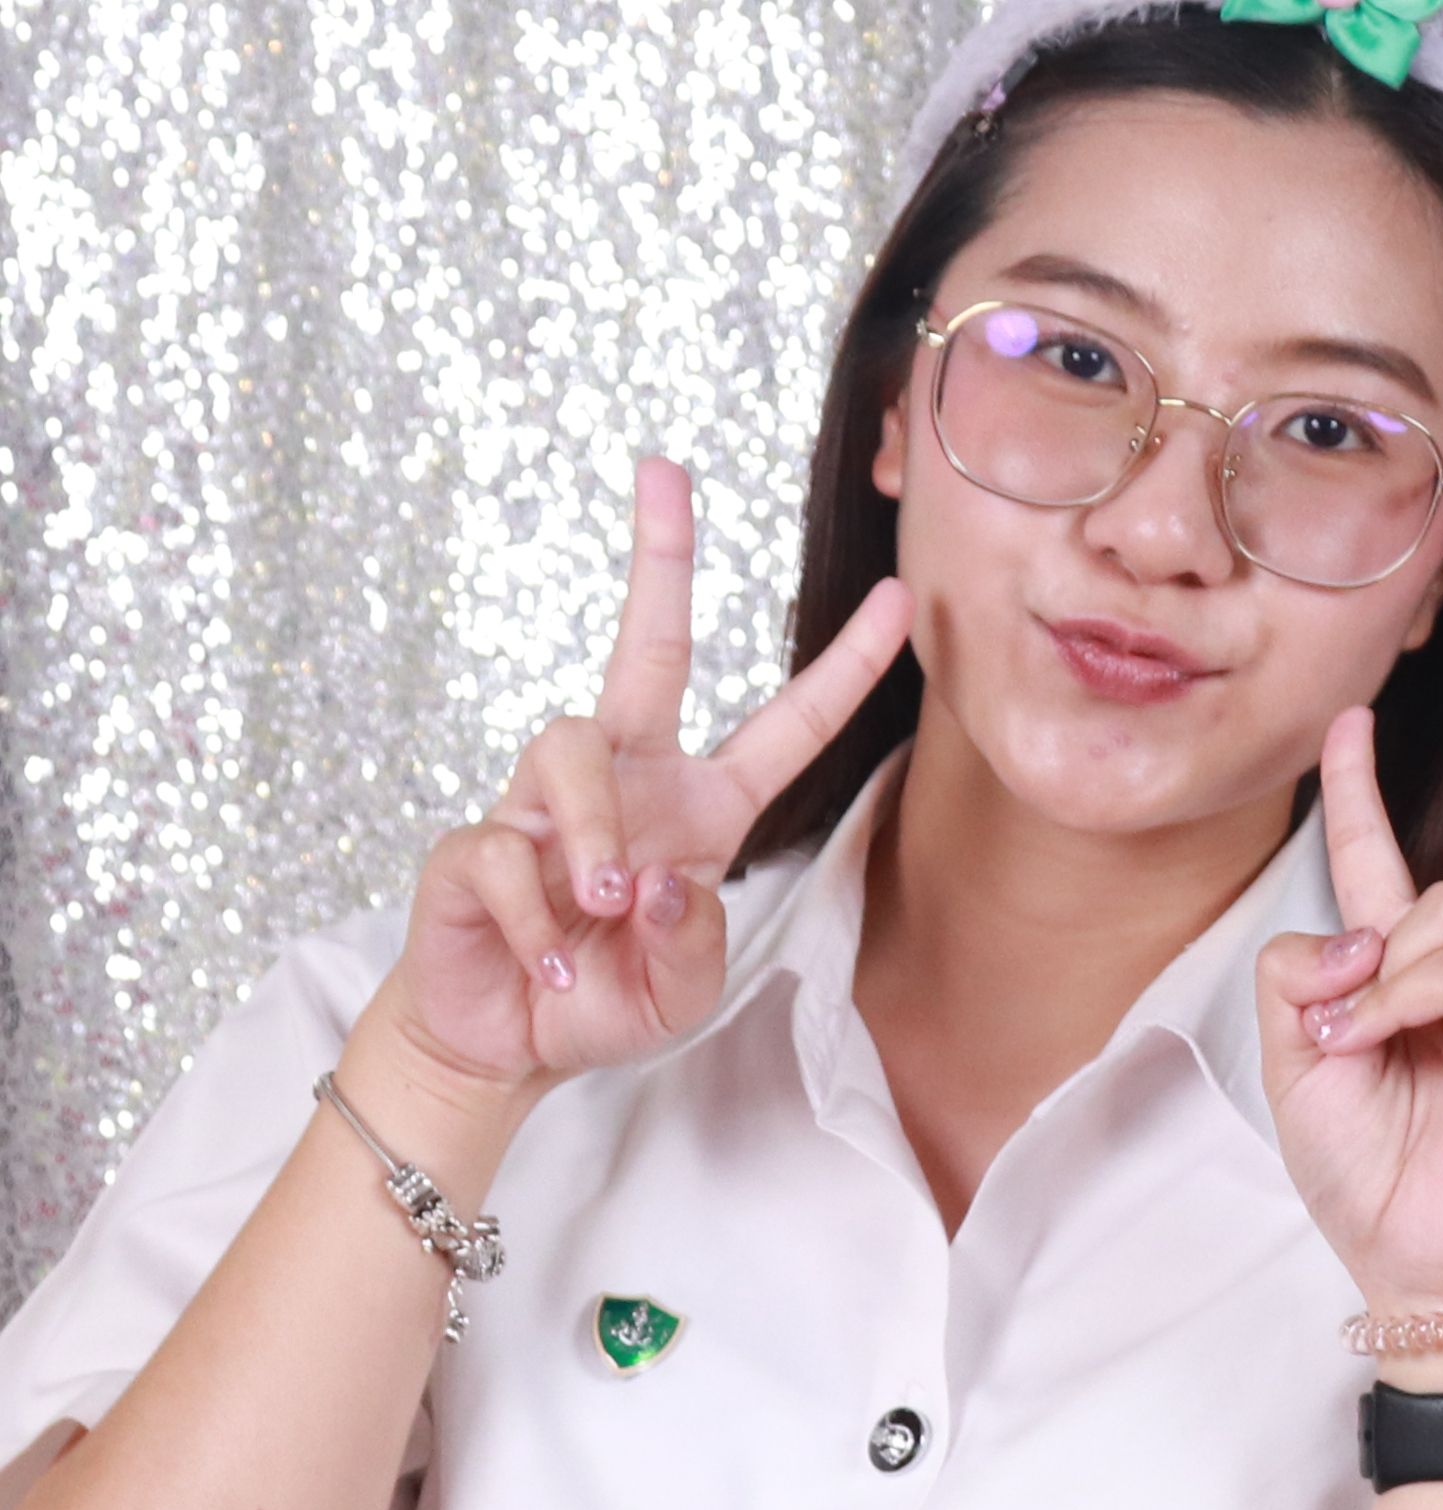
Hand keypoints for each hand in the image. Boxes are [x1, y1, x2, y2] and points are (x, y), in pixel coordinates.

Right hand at [384, 459, 912, 1102]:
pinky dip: (534, 919)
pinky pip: (505, 852)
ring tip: (600, 914)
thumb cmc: (604, 999)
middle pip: (647, 648)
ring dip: (596, 836)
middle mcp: (628, 783)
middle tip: (665, 468)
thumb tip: (660, 878)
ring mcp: (545, 804)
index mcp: (701, 809)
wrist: (504, 1041)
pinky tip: (543, 959)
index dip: (845, 665)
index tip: (901, 597)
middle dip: (659, 559)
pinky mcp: (473, 842)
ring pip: (570, 748)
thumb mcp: (682, 987)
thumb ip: (697, 940)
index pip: (788, 724)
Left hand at [1260, 650, 1442, 1334]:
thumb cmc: (1366, 1173)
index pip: (1391, 857)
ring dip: (1379, 975)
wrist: (1414, 1259)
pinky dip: (1402, 1000)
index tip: (1353, 718)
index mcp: (1412, 969)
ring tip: (1360, 1047)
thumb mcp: (1294, 1061)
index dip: (1362, 787)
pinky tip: (1383, 1046)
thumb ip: (1302, 977)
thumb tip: (1355, 932)